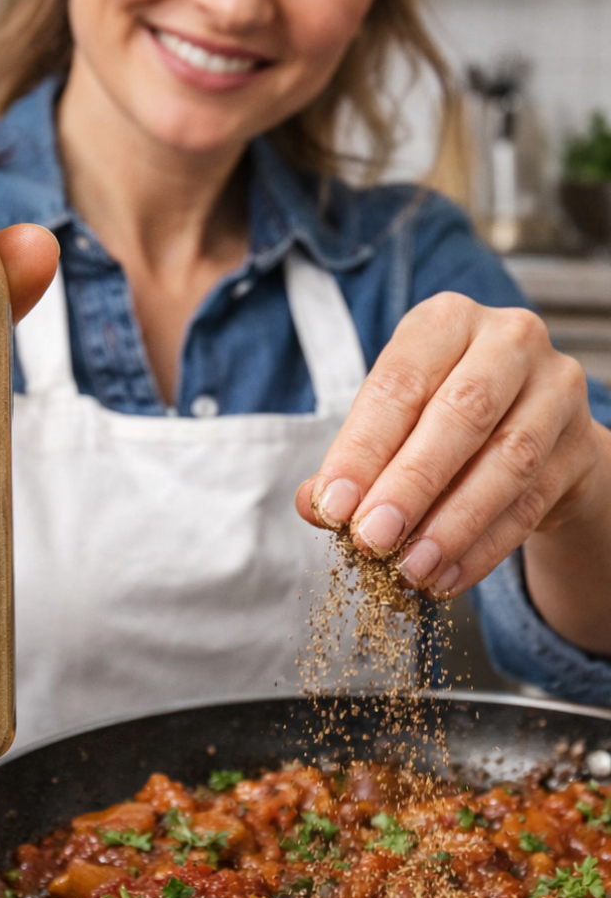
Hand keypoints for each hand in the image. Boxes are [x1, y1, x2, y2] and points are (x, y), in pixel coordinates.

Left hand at [295, 292, 600, 599]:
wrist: (529, 427)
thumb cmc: (438, 415)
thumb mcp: (390, 422)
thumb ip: (352, 460)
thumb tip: (314, 505)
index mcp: (444, 321)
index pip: (398, 384)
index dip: (361, 449)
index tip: (332, 506)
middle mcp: (508, 340)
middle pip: (461, 414)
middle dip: (410, 485)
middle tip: (372, 539)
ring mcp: (557, 389)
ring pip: (507, 461)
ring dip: (452, 524)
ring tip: (410, 568)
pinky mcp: (583, 444)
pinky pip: (532, 503)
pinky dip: (484, 547)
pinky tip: (446, 576)